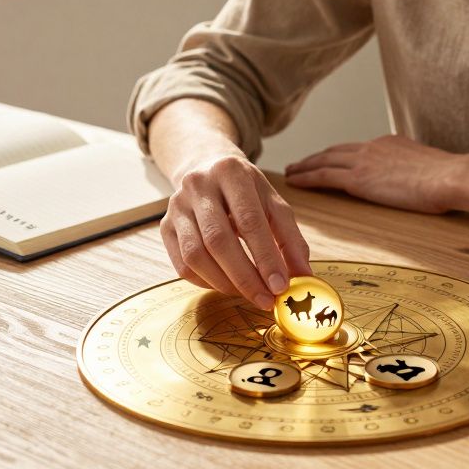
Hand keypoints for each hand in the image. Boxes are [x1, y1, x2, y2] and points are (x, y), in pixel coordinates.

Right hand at [160, 154, 311, 309]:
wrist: (205, 168)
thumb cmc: (244, 191)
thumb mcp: (272, 203)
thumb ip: (290, 238)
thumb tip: (303, 275)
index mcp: (230, 172)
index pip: (249, 220)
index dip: (265, 256)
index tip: (280, 285)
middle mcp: (198, 185)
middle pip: (218, 240)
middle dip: (245, 277)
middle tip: (265, 300)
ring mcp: (176, 207)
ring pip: (196, 256)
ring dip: (225, 283)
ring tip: (248, 293)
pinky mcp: (165, 226)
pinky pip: (182, 265)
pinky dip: (206, 282)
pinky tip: (226, 284)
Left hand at [284, 135, 462, 213]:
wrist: (450, 176)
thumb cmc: (448, 179)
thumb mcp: (429, 168)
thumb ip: (415, 171)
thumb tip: (419, 181)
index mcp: (389, 143)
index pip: (356, 149)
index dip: (338, 155)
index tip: (327, 160)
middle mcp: (372, 147)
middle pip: (334, 151)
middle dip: (315, 157)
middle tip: (298, 164)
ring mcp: (364, 161)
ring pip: (323, 160)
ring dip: (304, 166)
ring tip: (290, 173)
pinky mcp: (359, 178)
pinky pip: (324, 176)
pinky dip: (307, 178)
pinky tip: (295, 182)